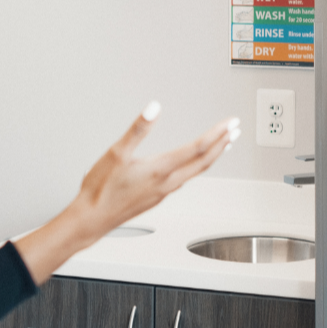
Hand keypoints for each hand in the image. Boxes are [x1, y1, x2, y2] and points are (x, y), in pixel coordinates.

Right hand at [15, 103, 237, 283]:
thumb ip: (138, 129)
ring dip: (212, 156)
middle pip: (203, 162)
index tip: (230, 123)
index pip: (197, 148)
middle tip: (235, 131)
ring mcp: (163, 192)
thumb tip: (154, 108)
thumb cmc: (100, 190)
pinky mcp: (157, 197)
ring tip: (222, 145)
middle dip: (222, 144)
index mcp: (160, 169)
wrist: (91, 219)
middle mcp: (167, 183)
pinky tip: (193, 165)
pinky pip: (185, 180)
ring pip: (196, 172)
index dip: (216, 133)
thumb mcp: (116, 153)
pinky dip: (197, 167)